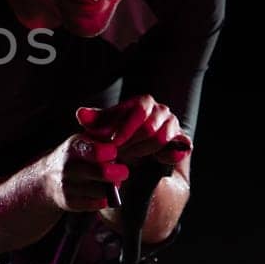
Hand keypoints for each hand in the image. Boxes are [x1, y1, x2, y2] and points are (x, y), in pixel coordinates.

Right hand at [38, 134, 128, 211]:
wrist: (45, 178)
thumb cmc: (75, 157)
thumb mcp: (83, 141)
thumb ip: (102, 139)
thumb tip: (126, 138)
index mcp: (74, 146)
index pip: (99, 151)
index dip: (112, 153)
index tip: (114, 154)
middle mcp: (68, 166)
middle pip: (104, 172)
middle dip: (120, 173)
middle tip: (123, 171)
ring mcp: (68, 186)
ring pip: (103, 190)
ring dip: (112, 187)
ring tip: (110, 181)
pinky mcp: (70, 202)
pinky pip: (98, 203)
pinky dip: (104, 198)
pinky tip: (100, 192)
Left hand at [76, 95, 191, 164]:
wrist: (134, 157)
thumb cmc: (116, 137)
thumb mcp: (102, 129)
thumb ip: (94, 121)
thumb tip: (81, 115)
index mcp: (143, 102)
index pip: (138, 111)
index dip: (124, 128)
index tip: (112, 143)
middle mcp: (161, 111)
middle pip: (150, 126)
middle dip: (131, 142)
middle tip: (119, 154)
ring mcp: (174, 126)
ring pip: (161, 138)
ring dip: (142, 151)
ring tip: (129, 157)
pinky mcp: (183, 143)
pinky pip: (179, 148)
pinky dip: (167, 156)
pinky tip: (155, 161)